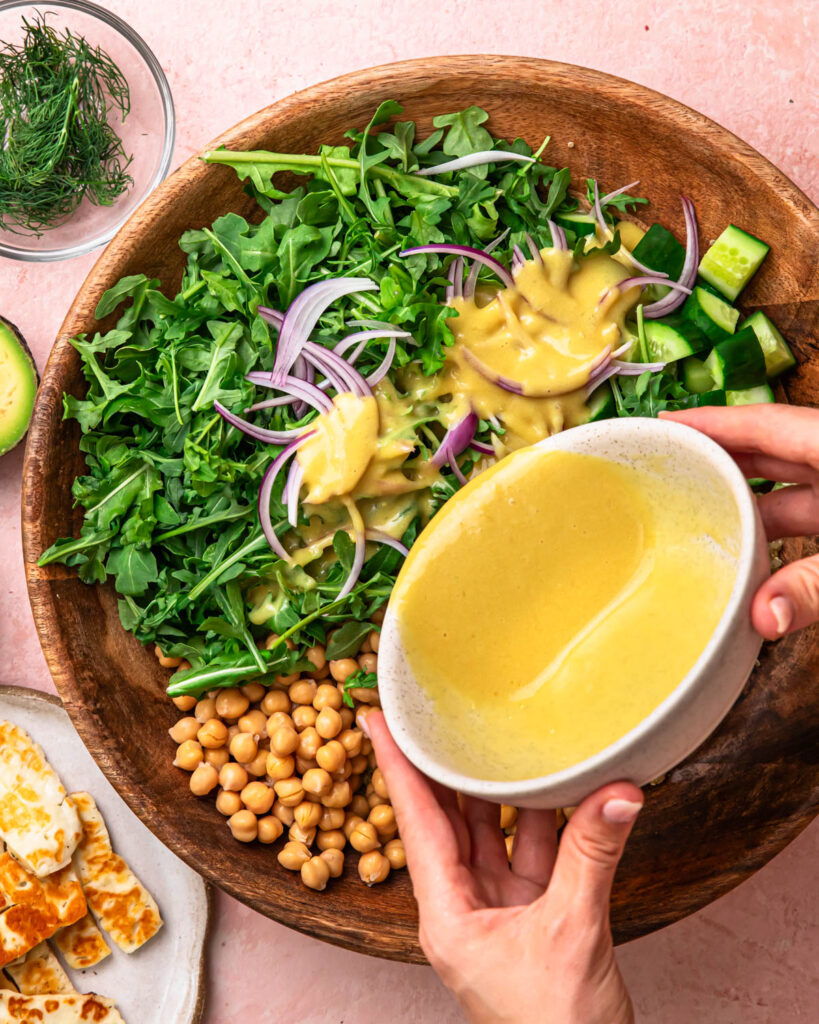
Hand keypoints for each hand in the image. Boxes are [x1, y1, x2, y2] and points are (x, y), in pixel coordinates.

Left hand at [364, 711, 641, 1023]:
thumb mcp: (572, 932)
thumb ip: (592, 855)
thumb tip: (617, 792)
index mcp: (446, 914)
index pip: (415, 821)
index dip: (395, 765)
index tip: (376, 718)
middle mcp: (464, 906)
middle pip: (448, 819)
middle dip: (443, 766)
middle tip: (436, 711)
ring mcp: (499, 909)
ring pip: (493, 831)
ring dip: (500, 787)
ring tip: (496, 732)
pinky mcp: (535, 914)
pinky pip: (534, 851)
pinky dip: (547, 819)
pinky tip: (558, 785)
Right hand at [661, 404, 818, 638]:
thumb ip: (814, 584)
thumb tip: (762, 619)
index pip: (761, 423)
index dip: (711, 421)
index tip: (665, 423)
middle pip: (768, 453)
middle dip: (718, 463)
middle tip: (669, 472)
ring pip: (788, 490)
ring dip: (749, 506)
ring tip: (700, 519)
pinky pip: (807, 515)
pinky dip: (778, 530)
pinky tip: (753, 551)